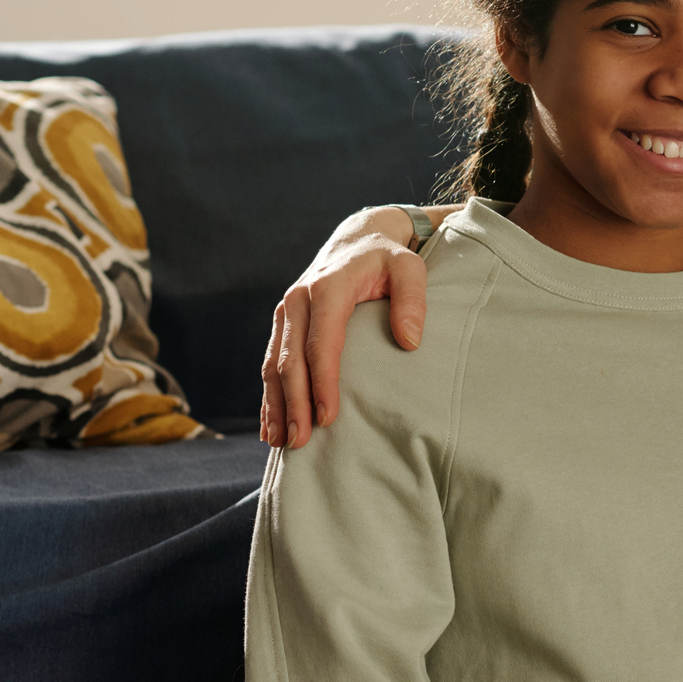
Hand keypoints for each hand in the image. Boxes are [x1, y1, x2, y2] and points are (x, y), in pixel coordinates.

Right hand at [260, 206, 433, 446]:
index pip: (322, 343)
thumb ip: (412, 300)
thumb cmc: (388, 258)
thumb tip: (409, 341)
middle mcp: (299, 300)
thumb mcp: (410, 268)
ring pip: (274, 364)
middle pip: (291, 360)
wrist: (357, 239)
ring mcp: (287, 312)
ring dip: (276, 405)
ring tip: (281, 442)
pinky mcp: (284, 324)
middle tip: (301, 442)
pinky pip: (271, 362)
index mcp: (328, 288)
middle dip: (294, 403)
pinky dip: (270, 395)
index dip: (323, 382)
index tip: (328, 416)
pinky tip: (270, 426)